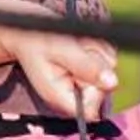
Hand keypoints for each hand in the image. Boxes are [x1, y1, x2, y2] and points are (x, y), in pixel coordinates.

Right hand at [0, 13, 117, 120]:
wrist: (27, 29)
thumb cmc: (37, 40)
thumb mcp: (60, 50)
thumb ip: (85, 66)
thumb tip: (113, 83)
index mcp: (60, 97)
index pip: (91, 110)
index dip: (96, 90)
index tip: (86, 69)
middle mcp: (73, 94)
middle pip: (104, 87)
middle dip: (96, 62)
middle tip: (77, 49)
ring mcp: (82, 82)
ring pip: (108, 68)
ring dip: (97, 50)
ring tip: (76, 43)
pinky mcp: (89, 70)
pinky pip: (107, 57)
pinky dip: (98, 45)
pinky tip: (81, 42)